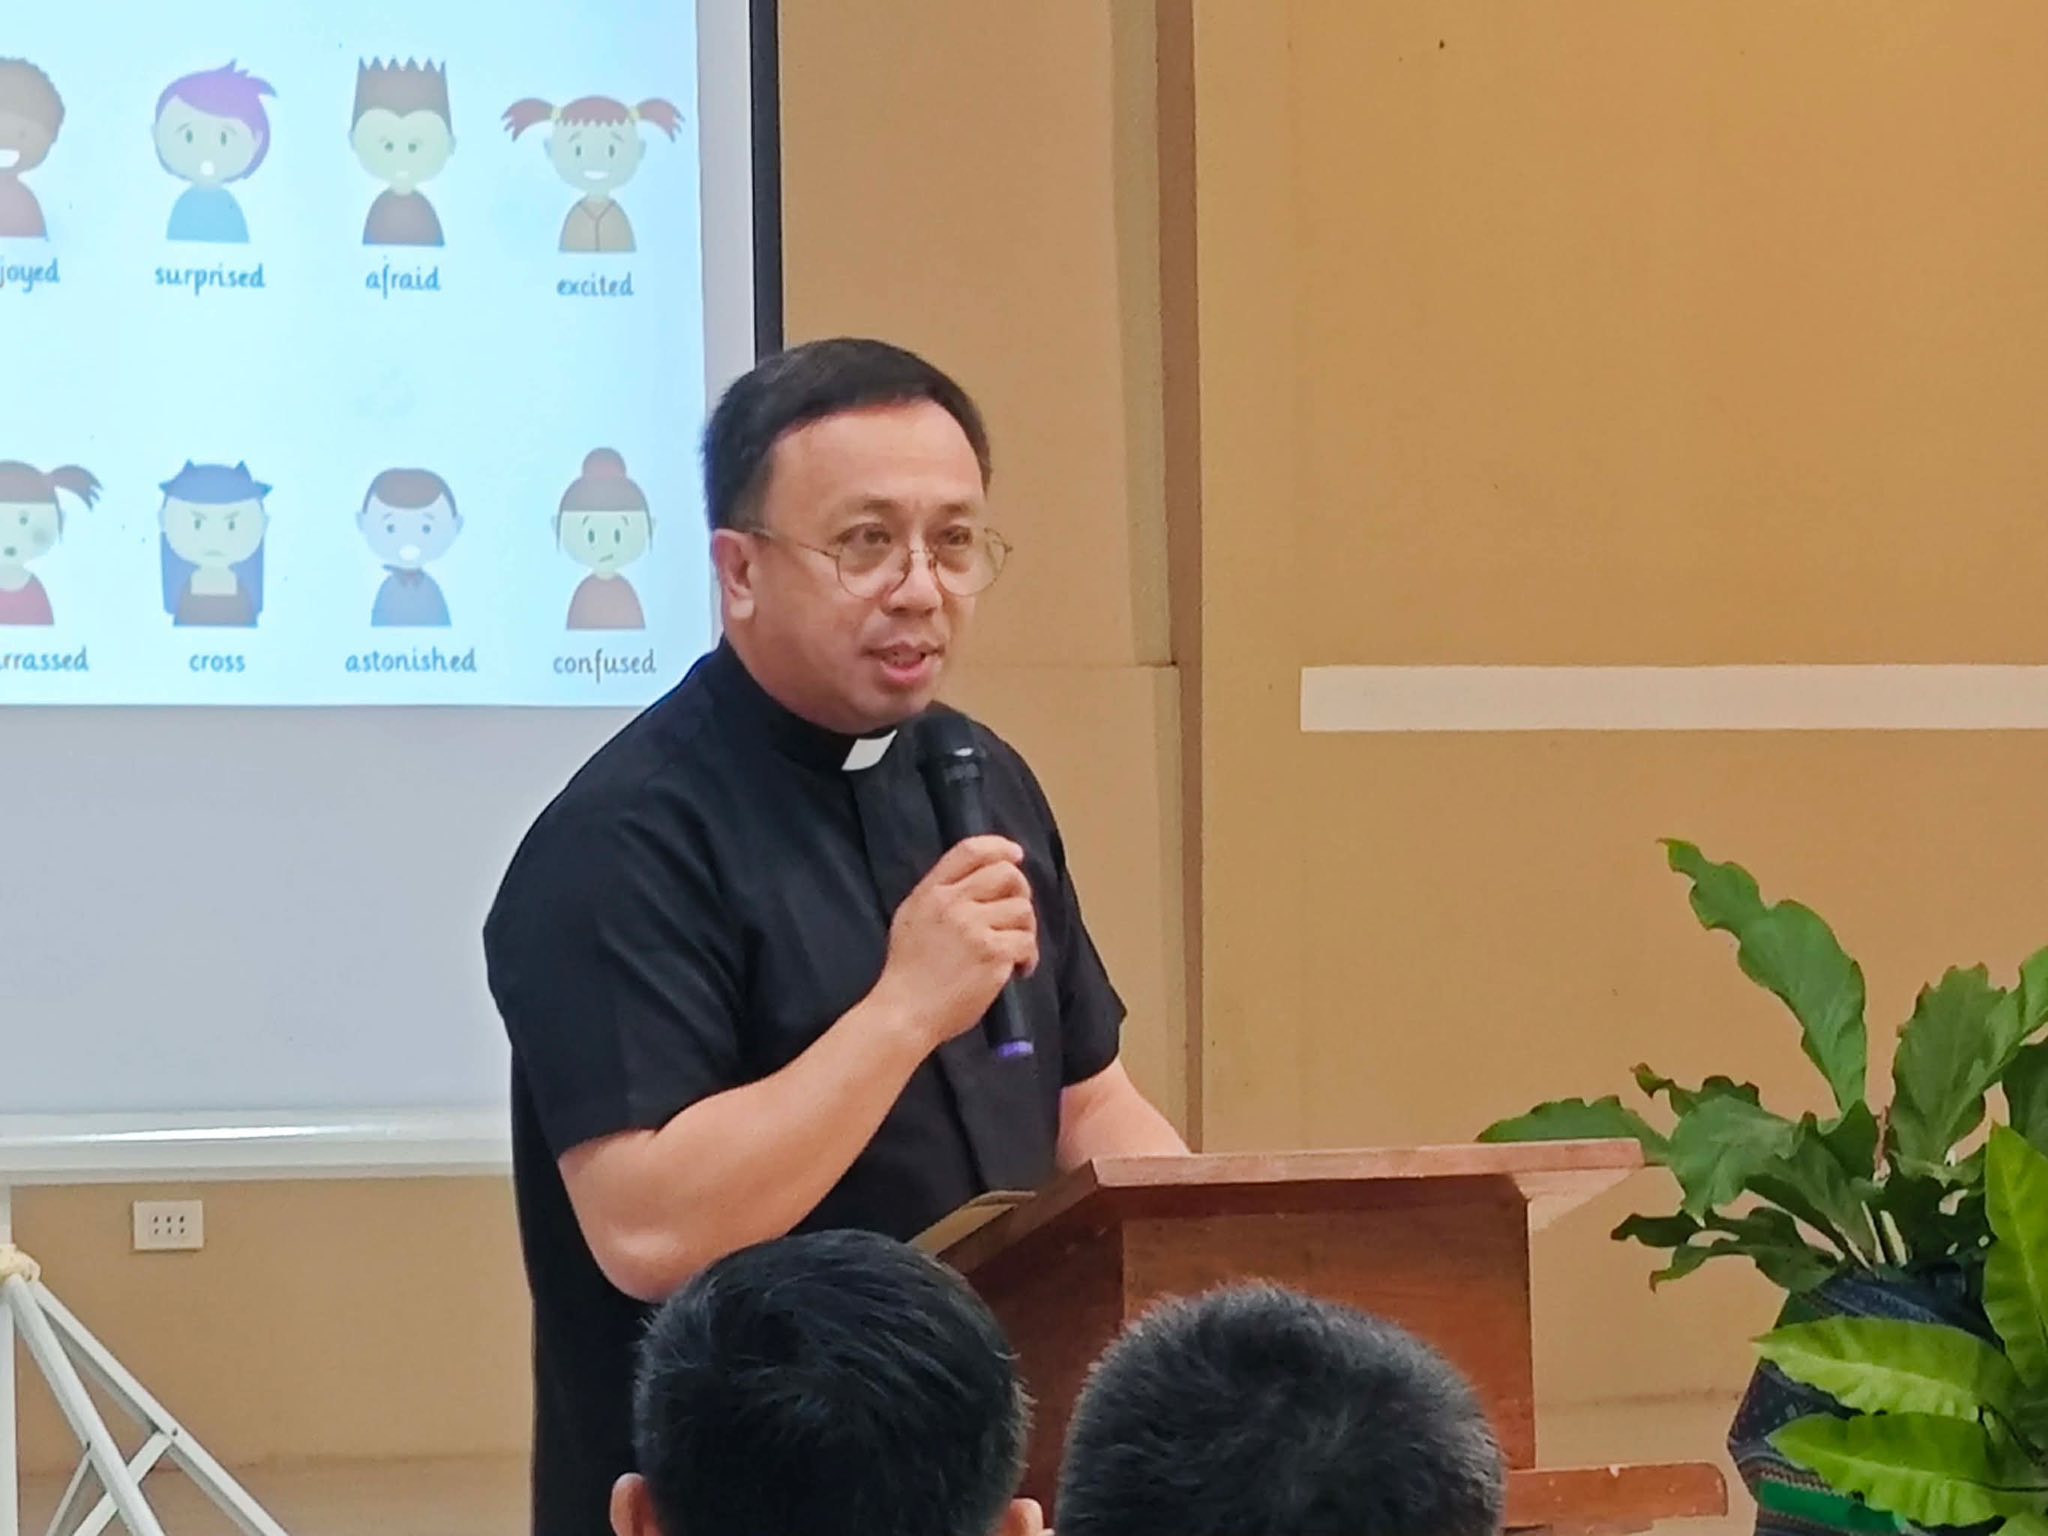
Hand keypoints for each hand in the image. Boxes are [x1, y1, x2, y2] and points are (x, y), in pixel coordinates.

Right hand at [874, 835, 1038, 1051]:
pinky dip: (1028, 957)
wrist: (905, 1011)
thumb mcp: (912, 918)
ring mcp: (974, 927)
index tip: (1015, 855)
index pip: (970, 850)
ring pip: (1022, 909)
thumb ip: (940, 895)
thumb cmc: (908, 971)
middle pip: (1006, 874)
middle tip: (1016, 916)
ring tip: (1014, 950)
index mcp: (931, 892)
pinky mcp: (993, 953)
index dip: (999, 847)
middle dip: (1020, 891)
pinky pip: (1026, 942)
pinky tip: (1018, 970)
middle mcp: (952, 903)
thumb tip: (979, 880)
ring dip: (1026, 930)